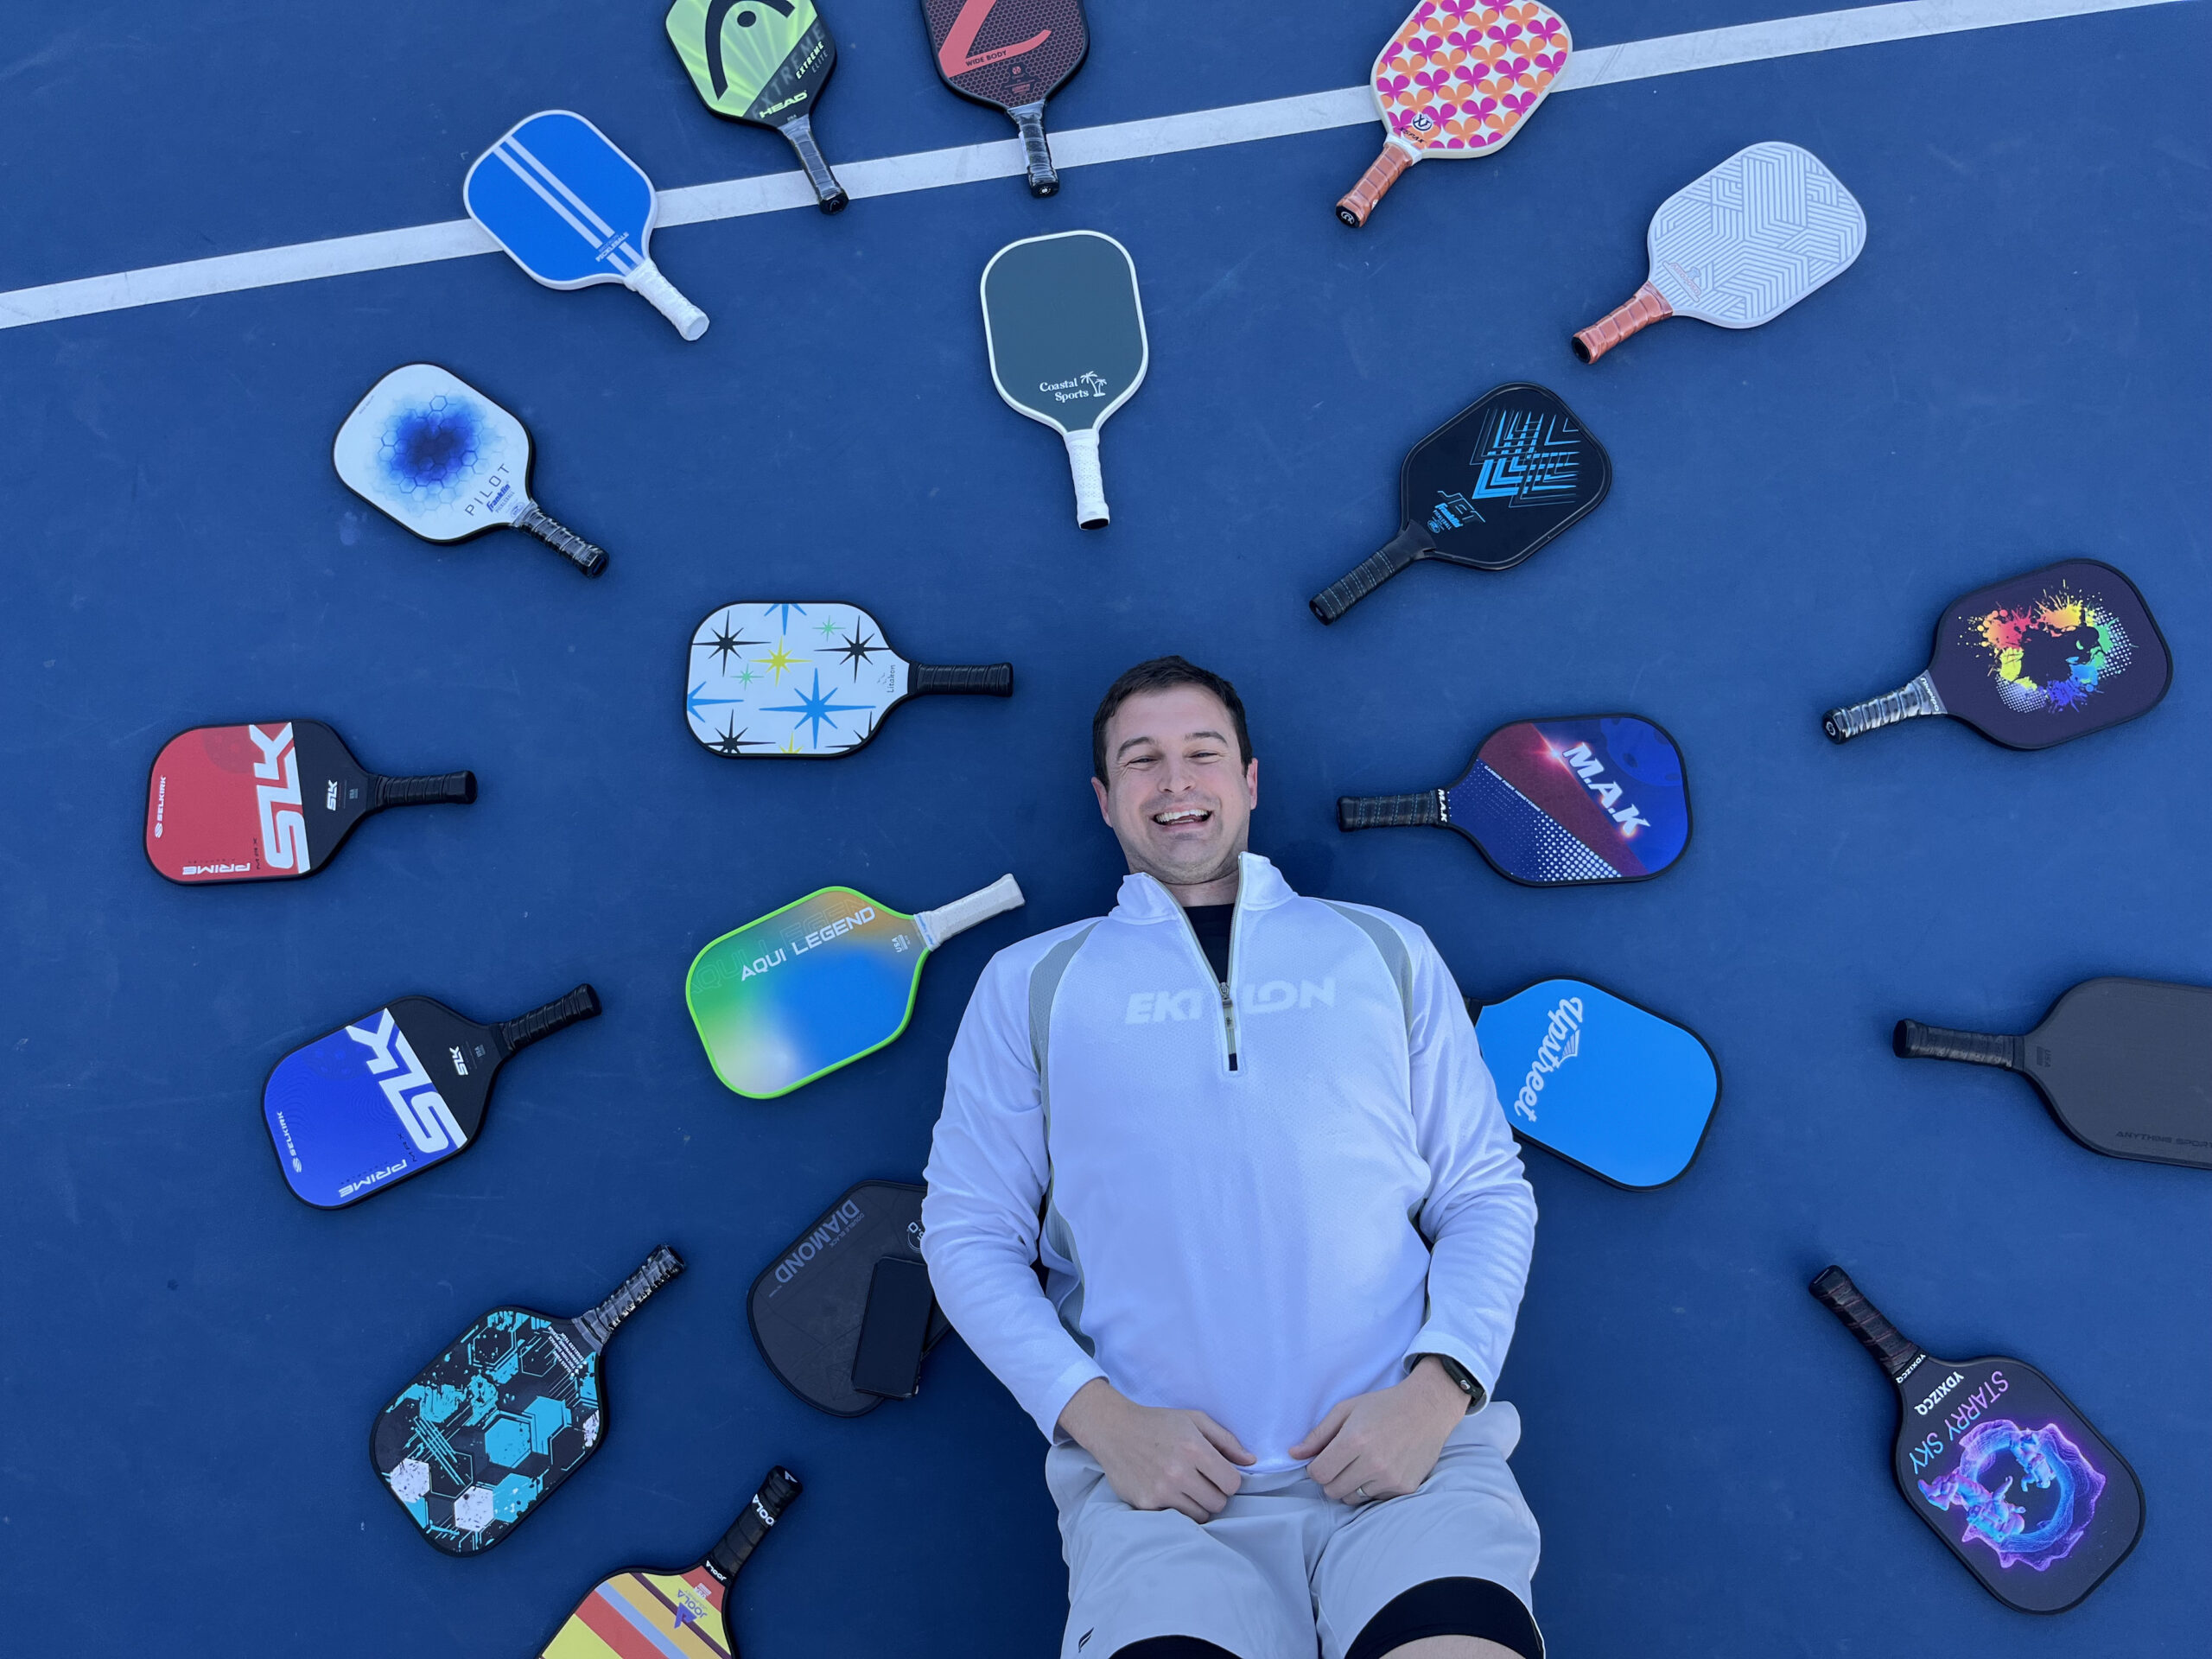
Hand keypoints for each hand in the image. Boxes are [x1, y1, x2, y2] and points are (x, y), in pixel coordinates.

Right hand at [1057, 1378, 1255, 1522]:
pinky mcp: (1146, 1504)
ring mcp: (1161, 1491)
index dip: (1229, 1480)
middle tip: (1201, 1481)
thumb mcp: (1194, 1420)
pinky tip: (1168, 1492)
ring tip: (1186, 1488)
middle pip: (1219, 1503)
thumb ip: (1226, 1440)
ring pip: (1200, 1515)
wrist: (1113, 1430)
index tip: (1218, 1473)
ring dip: (1198, 1504)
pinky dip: (1177, 1509)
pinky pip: (1176, 1519)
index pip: (1232, 1484)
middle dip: (1215, 1493)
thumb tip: (1251, 1461)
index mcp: (1194, 1449)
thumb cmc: (1158, 1423)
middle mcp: (1179, 1472)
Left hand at [1290, 1356, 1468, 1505]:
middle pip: (1333, 1490)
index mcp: (1354, 1441)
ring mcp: (1390, 1478)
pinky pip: (1375, 1499)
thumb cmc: (1383, 1405)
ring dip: (1351, 1485)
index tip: (1324, 1459)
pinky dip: (1372, 1488)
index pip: (1318, 1474)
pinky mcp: (1404, 1488)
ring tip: (1363, 1464)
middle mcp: (1372, 1463)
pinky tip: (1381, 1468)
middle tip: (1343, 1461)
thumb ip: (1318, 1434)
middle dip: (1332, 1478)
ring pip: (1353, 1498)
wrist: (1427, 1408)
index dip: (1315, 1468)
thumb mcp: (1346, 1409)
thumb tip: (1293, 1455)